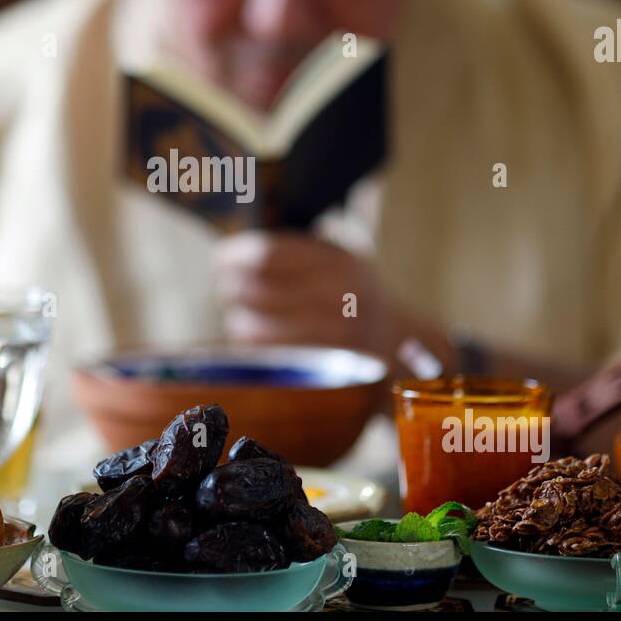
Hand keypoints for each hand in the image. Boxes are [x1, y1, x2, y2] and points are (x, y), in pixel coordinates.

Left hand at [212, 231, 402, 356]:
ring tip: (243, 313)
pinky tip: (258, 336)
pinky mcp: (322, 368)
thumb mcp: (339, 258)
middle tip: (229, 288)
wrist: (399, 342)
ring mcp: (332, 336)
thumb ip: (293, 252)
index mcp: (339, 261)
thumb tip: (228, 256)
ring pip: (251, 326)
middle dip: (232, 288)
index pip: (267, 255)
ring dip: (237, 319)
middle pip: (254, 290)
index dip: (235, 256)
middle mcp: (339, 297)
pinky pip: (263, 355)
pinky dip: (250, 345)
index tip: (221, 259)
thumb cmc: (353, 295)